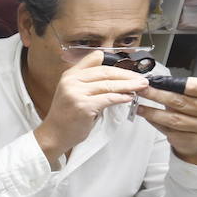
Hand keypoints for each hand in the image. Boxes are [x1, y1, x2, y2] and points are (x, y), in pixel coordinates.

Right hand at [34, 51, 148, 164]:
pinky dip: (121, 97)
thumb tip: (114, 76)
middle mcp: (71, 81)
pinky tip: (129, 97)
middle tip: (141, 79)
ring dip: (128, 86)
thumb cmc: (67, 116)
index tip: (130, 69)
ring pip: (109, 85)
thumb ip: (89, 81)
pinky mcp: (83, 106)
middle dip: (127, 75)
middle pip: (105, 72)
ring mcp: (76, 93)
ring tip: (141, 87)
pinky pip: (108, 99)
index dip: (116, 64)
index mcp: (69, 74)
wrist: (54, 134)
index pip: (96, 61)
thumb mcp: (74, 92)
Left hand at [137, 77, 196, 166]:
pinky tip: (149, 118)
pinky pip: (170, 131)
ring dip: (153, 112)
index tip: (156, 81)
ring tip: (140, 107)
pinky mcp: (194, 140)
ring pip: (174, 119)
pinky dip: (157, 124)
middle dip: (158, 95)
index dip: (172, 83)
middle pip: (181, 102)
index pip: (194, 86)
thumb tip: (156, 83)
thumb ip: (182, 89)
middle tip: (143, 91)